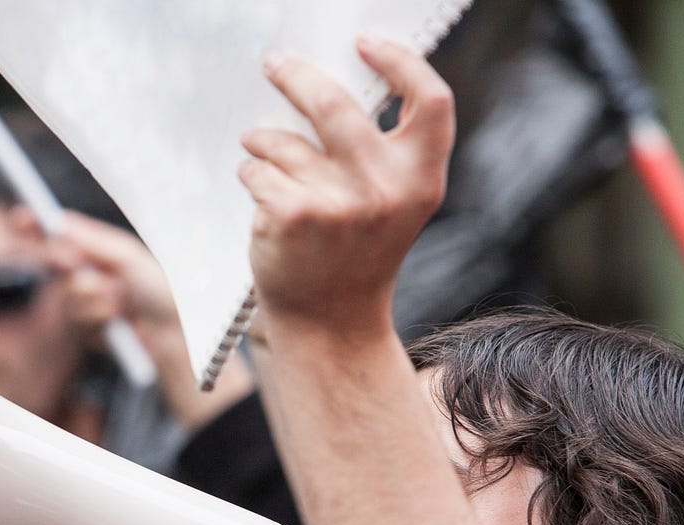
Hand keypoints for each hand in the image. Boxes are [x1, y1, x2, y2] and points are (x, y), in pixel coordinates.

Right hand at [57, 211, 255, 429]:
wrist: (172, 333)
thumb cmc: (158, 289)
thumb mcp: (127, 256)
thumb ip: (93, 241)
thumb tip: (59, 223)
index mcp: (96, 251)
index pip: (58, 235)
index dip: (36, 227)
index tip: (20, 218)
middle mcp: (86, 274)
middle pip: (53, 263)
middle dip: (65, 263)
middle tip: (73, 262)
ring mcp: (84, 302)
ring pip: (66, 294)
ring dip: (93, 296)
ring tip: (120, 300)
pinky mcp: (86, 329)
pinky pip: (77, 319)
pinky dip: (99, 317)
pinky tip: (118, 320)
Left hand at [239, 35, 454, 338]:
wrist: (330, 323)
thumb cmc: (355, 255)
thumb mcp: (392, 203)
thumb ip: (384, 152)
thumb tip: (334, 81)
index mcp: (421, 179)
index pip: (432, 101)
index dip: (401, 62)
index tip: (365, 42)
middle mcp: (386, 189)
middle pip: (335, 102)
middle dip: (295, 76)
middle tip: (275, 64)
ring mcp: (339, 203)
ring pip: (283, 140)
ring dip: (263, 143)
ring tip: (264, 159)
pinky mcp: (295, 214)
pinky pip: (258, 168)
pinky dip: (252, 175)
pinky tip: (263, 201)